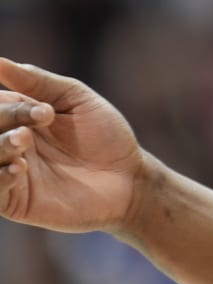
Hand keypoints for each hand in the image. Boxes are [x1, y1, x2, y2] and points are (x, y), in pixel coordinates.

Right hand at [0, 57, 146, 233]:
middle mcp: (7, 142)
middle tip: (29, 128)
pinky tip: (20, 169)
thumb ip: (38, 82)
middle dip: (2, 120)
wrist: (130, 178)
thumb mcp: (77, 100)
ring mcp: (10, 172)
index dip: (7, 105)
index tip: (43, 110)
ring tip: (24, 141)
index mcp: (17, 116)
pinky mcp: (16, 201)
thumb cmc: (106, 136)